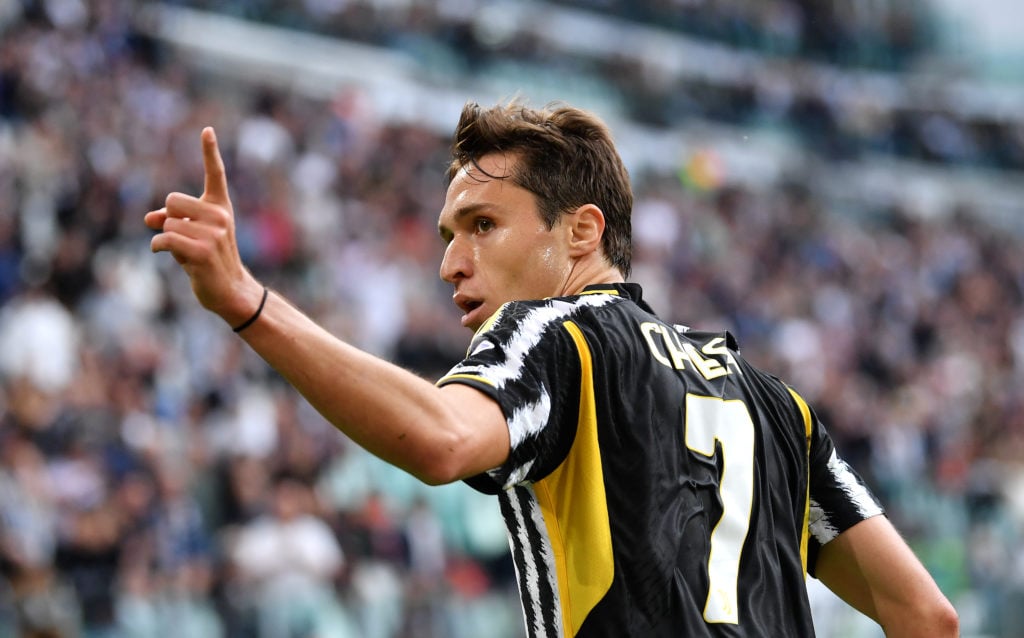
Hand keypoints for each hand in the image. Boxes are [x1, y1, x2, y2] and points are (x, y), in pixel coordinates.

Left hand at [145, 127, 262, 325]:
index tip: (207, 130)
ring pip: (167, 223)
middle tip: (180, 236)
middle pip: (172, 200)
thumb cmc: (208, 260)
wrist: (230, 290)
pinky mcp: (202, 251)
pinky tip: (162, 253)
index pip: (215, 174)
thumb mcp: (190, 235)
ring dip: (165, 238)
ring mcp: (213, 234)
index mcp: (221, 207)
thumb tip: (149, 217)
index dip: (210, 151)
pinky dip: (157, 246)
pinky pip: (165, 238)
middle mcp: (220, 216)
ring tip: (183, 252)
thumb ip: (171, 220)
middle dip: (167, 217)